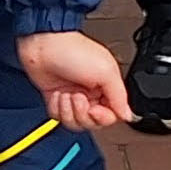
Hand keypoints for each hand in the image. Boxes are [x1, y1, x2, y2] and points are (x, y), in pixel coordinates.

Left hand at [17, 29, 132, 131]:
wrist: (42, 47)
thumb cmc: (73, 50)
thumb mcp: (106, 71)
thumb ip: (119, 96)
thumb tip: (127, 114)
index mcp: (106, 86)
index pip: (112, 115)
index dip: (103, 117)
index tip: (95, 109)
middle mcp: (91, 93)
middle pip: (93, 122)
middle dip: (83, 113)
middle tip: (79, 96)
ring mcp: (73, 97)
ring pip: (75, 122)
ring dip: (69, 110)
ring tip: (67, 93)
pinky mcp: (57, 100)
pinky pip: (59, 117)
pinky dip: (56, 107)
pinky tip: (57, 93)